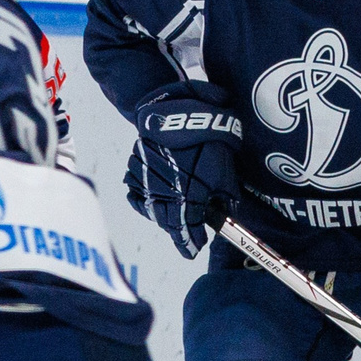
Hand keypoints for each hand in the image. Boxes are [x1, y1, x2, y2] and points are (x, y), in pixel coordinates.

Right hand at [122, 79, 242, 258]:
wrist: (180, 109)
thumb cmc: (208, 139)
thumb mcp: (226, 171)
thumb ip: (225, 198)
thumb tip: (225, 212)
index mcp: (186, 198)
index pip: (187, 231)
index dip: (190, 243)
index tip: (193, 250)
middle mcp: (163, 193)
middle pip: (167, 222)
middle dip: (178, 231)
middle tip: (186, 237)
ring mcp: (146, 182)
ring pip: (152, 209)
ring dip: (163, 215)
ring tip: (173, 217)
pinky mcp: (135, 169)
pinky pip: (136, 193)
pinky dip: (145, 200)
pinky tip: (155, 201)